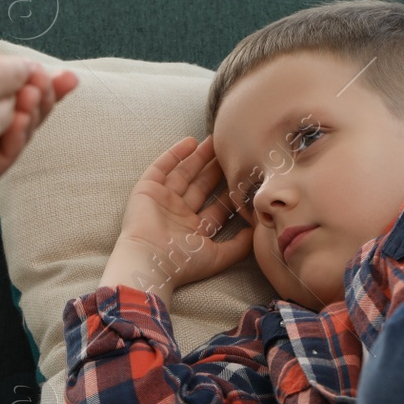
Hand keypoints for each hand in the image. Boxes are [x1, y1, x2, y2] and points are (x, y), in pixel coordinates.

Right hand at [103, 135, 253, 295]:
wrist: (149, 260)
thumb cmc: (183, 262)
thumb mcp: (218, 256)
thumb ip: (238, 246)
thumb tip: (256, 232)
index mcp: (194, 231)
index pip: (216, 208)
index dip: (230, 194)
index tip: (244, 178)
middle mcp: (179, 214)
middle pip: (202, 186)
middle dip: (216, 170)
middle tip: (231, 152)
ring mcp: (163, 201)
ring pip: (184, 173)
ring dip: (199, 157)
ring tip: (215, 141)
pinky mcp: (147, 190)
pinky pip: (162, 167)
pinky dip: (175, 154)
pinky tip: (190, 141)